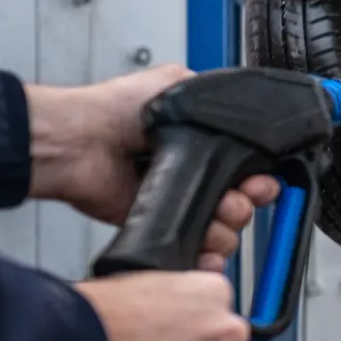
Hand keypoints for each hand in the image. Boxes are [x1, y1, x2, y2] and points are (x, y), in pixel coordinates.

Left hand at [26, 66, 280, 269]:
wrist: (80, 142)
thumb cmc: (115, 109)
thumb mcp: (176, 85)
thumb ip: (216, 96)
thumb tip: (244, 106)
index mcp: (205, 145)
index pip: (249, 169)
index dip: (261, 178)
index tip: (259, 180)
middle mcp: (195, 176)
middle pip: (243, 204)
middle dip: (244, 203)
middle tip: (233, 197)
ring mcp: (178, 205)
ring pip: (225, 230)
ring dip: (225, 227)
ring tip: (211, 214)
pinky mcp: (159, 229)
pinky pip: (193, 250)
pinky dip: (205, 255)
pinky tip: (206, 250)